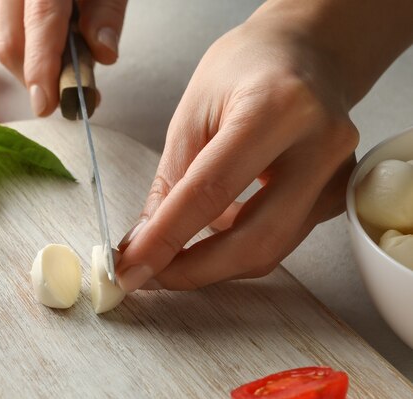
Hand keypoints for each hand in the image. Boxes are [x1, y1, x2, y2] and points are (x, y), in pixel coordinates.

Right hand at [0, 0, 126, 115]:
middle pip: (10, 40)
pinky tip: (45, 39)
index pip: (41, 23)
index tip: (46, 105)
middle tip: (64, 95)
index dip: (42, 69)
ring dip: (28, 62)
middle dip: (34, 78)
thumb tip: (103, 54)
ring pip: (1, 36)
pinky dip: (22, 41)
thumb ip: (106, 12)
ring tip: (60, 64)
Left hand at [115, 2, 383, 290]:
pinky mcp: (336, 194)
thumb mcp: (192, 113)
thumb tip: (146, 242)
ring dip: (213, 263)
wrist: (305, 53)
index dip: (166, 239)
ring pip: (270, 248)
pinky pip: (281, 238)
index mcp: (276, 109)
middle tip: (149, 276)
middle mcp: (320, 144)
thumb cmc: (245, 69)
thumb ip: (170, 182)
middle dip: (194, 271)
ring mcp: (336, 174)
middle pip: (255, 240)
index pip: (211, 192)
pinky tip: (213, 231)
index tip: (130, 268)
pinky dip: (238, 245)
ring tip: (171, 253)